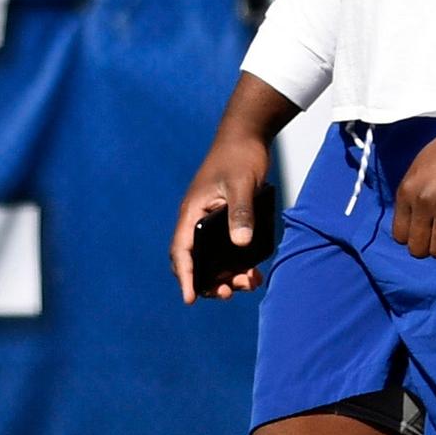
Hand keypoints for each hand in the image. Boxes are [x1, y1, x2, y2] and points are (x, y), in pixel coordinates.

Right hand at [172, 127, 274, 300]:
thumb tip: (241, 244)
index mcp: (192, 213)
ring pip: (213, 258)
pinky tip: (253, 271)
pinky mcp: (225, 219)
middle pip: (196, 261)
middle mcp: (197, 220)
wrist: (247, 136)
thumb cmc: (240, 156)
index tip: (190, 298)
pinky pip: (226, 249)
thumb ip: (241, 213)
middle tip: (228, 293)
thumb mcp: (243, 185)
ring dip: (227, 274)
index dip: (186, 276)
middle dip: (209, 281)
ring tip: (248, 284)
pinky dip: (237, 262)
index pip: (182, 251)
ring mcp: (210, 220)